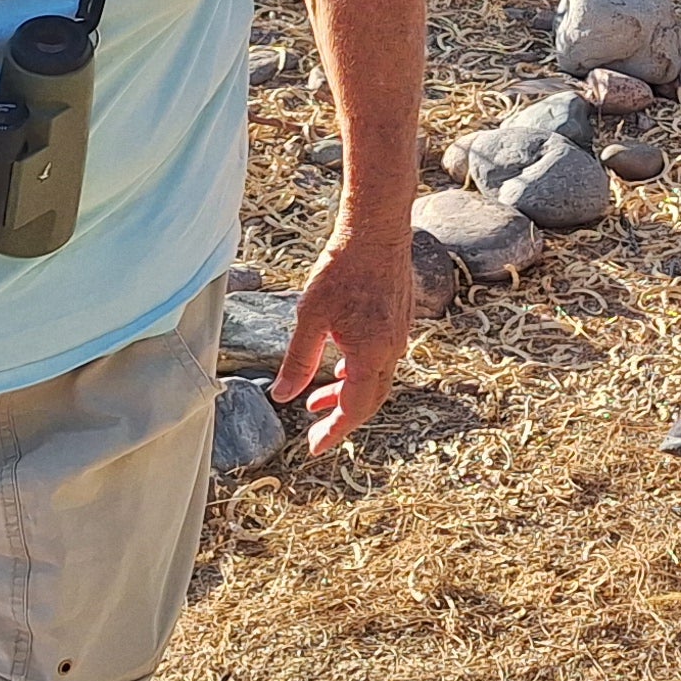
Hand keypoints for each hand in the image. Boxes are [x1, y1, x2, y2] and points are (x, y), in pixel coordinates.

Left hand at [274, 219, 418, 456]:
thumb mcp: (310, 318)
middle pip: (370, 399)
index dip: (335, 432)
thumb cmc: (343, 270)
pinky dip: (360, 372)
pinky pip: (382, 359)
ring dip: (348, 393)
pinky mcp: (399, 320)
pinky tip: (341, 363)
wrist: (377, 232)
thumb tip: (282, 395)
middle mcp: (390, 349)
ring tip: (318, 399)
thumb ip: (297, 361)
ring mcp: (398, 334)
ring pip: (376, 378)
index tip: (316, 447)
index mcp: (370, 354)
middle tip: (316, 430)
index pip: (354, 408)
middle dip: (342, 418)